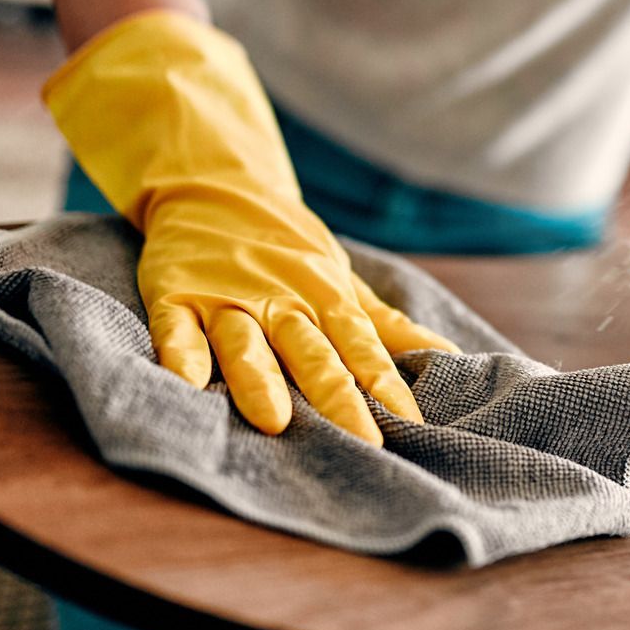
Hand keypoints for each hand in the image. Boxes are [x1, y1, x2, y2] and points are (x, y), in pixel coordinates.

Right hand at [44, 10, 457, 440]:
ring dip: (260, 380)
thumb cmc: (289, 250)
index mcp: (324, 299)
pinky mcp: (177, 295)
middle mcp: (280, 301)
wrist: (216, 186)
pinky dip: (181, 353)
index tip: (411, 426)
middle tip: (360, 442)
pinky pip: (178, 328)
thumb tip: (451, 356)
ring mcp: (227, 298)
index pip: (362, 347)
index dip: (386, 386)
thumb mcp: (342, 282)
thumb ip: (387, 326)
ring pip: (246, 343)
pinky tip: (185, 384)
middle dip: (337, 397)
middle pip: (312, 354)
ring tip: (274, 421)